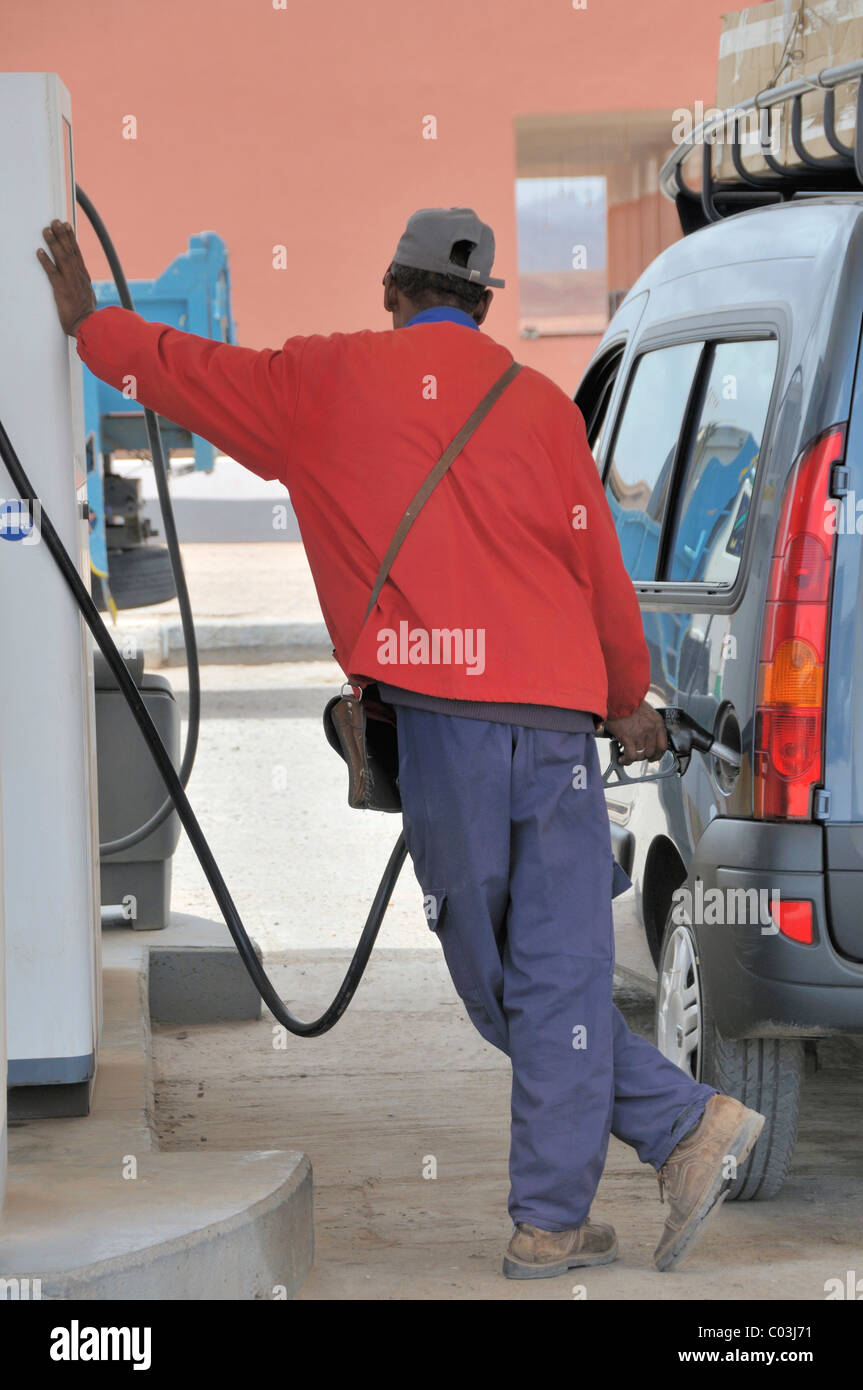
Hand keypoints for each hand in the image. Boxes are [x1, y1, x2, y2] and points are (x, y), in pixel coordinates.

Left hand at [37, 218, 96, 336]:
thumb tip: (80, 282)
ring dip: (54, 242)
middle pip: (70, 251)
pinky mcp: (62, 290)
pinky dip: (46, 261)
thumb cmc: (88, 316)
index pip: (77, 253)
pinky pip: (52, 273)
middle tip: (55, 221)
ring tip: (46, 230)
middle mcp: (78, 276)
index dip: (71, 239)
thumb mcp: (88, 296)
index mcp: (84, 277)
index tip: (67, 226)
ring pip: (61, 258)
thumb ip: (83, 286)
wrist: (89, 326)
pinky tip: (40, 251)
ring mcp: (70, 282)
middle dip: (62, 235)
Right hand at [603, 700, 667, 765]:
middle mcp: (651, 729)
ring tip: (626, 757)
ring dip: (633, 758)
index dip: (657, 755)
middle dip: (643, 756)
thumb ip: (648, 724)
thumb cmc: (628, 702)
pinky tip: (622, 758)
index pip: (662, 745)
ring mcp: (640, 734)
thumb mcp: (645, 711)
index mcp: (657, 722)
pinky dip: (626, 760)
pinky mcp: (628, 738)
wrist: (618, 697)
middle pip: (651, 752)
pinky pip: (630, 756)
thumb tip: (644, 737)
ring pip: (640, 755)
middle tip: (636, 755)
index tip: (652, 757)